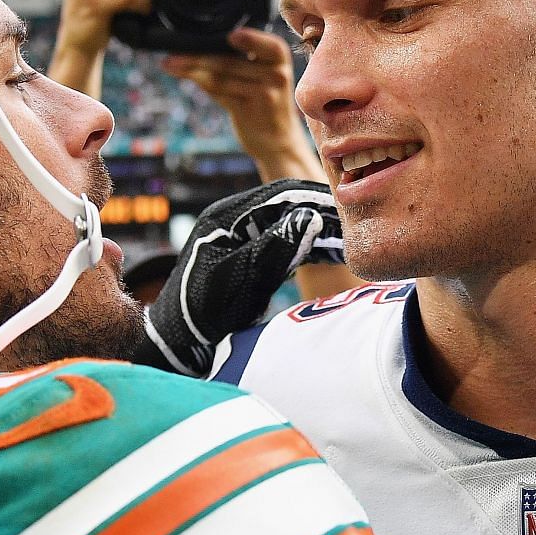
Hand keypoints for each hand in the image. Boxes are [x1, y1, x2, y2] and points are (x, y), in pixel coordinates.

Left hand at [134, 180, 344, 375]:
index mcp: (226, 216)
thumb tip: (310, 217)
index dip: (316, 200)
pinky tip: (328, 251)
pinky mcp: (246, 252)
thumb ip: (273, 249)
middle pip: (286, 205)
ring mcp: (239, 234)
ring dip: (316, 228)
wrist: (178, 338)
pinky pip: (281, 239)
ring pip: (286, 221)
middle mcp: (233, 218)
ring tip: (349, 237)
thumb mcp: (239, 280)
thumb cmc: (202, 311)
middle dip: (321, 212)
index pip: (280, 196)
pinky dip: (306, 243)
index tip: (348, 210)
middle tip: (357, 223)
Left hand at [163, 27, 321, 181]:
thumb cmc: (263, 99)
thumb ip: (237, 58)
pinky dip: (198, 82)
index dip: (251, 40)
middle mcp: (277, 75)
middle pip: (230, 62)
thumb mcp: (262, 73)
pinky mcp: (248, 111)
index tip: (231, 36)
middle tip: (173, 51)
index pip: (268, 46)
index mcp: (279, 57)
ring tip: (169, 63)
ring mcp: (264, 95)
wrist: (277, 140)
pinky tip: (183, 75)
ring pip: (220, 77)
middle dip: (197, 56)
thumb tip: (196, 44)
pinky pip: (219, 93)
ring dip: (190, 69)